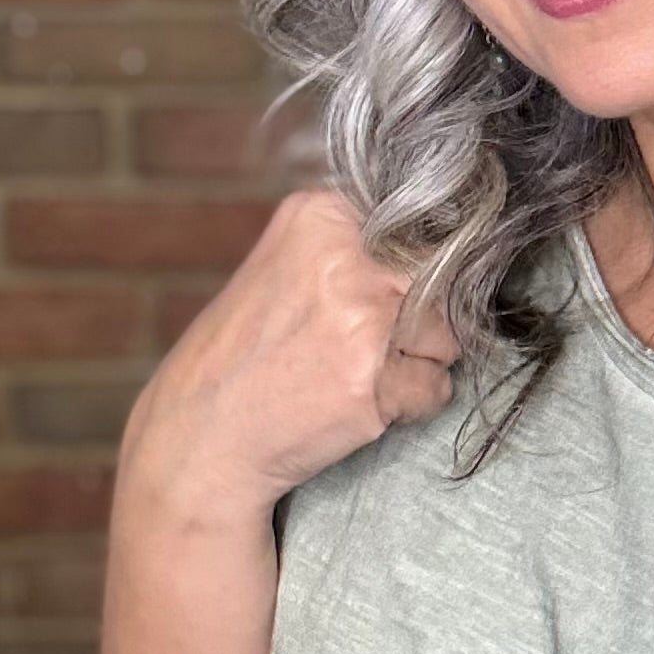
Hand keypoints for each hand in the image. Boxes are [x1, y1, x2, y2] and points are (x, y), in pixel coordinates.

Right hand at [120, 187, 459, 521]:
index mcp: (321, 216)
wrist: (200, 437)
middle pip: (442, 283)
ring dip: (415, 364)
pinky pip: (437, 387)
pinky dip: (411, 405)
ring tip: (351, 376)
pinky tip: (355, 404)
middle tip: (354, 348)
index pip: (422, 232)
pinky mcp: (374, 378)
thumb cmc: (246, 357)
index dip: (407, 277)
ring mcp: (360, 316)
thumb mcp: (286, 268)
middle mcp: (344, 255)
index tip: (374, 300)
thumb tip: (453, 245)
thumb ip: (356, 248)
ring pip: (447, 336)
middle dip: (415, 321)